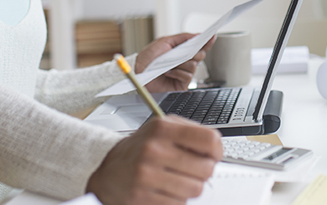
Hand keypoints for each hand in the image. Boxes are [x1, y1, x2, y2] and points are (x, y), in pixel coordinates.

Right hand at [87, 116, 222, 204]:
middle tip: (194, 169)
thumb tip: (216, 147)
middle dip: (204, 171)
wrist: (109, 172)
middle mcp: (154, 150)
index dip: (217, 150)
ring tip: (178, 179)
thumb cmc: (140, 149)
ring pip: (195, 189)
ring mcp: (148, 175)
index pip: (209, 139)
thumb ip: (189, 132)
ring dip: (191, 187)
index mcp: (162, 128)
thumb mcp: (161, 129)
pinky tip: (166, 190)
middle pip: (206, 168)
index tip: (214, 155)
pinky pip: (180, 203)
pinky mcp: (144, 197)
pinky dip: (177, 199)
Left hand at [136, 33, 214, 92]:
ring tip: (168, 65)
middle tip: (182, 53)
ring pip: (194, 65)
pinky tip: (168, 73)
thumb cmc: (147, 58)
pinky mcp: (181, 84)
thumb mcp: (164, 41)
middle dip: (193, 52)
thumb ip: (182, 37)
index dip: (206, 42)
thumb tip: (197, 35)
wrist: (138, 73)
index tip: (212, 36)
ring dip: (180, 63)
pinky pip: (187, 76)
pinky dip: (177, 73)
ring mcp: (183, 73)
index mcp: (180, 51)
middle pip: (199, 55)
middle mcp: (183, 62)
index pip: (198, 46)